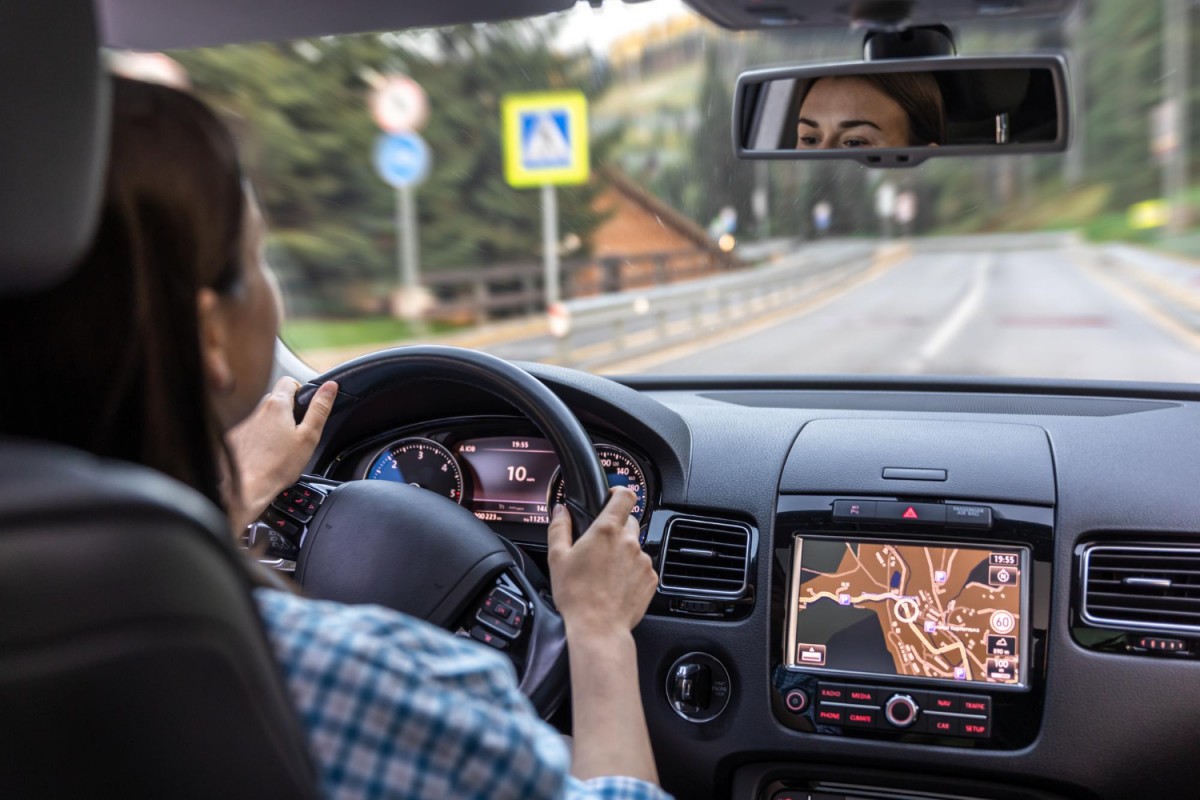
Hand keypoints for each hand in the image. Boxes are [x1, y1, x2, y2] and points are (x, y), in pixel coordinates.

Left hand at [225, 377, 337, 530]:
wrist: (247, 487)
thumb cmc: (278, 465)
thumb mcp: (309, 436)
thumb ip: (320, 409)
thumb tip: (330, 387)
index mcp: (277, 405)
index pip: (290, 381)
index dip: (302, 391)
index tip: (306, 409)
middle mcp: (257, 410)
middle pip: (277, 399)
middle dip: (289, 410)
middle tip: (297, 432)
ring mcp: (244, 423)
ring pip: (264, 416)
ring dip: (274, 425)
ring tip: (281, 447)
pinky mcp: (235, 437)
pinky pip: (252, 430)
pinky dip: (260, 437)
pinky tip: (266, 454)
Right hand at [546, 487, 657, 639]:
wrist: (598, 628)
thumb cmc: (576, 595)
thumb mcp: (557, 558)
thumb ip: (559, 527)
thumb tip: (560, 511)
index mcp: (606, 530)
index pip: (625, 495)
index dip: (619, 492)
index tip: (612, 497)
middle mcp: (629, 542)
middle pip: (629, 522)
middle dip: (616, 529)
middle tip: (600, 547)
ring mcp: (643, 560)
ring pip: (635, 547)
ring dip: (624, 553)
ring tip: (605, 573)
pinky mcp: (651, 578)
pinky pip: (643, 567)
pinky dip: (632, 572)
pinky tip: (616, 585)